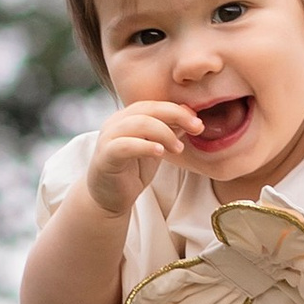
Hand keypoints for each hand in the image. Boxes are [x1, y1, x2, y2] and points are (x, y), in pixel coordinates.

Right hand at [82, 103, 199, 216]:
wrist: (110, 198)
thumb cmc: (132, 171)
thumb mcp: (156, 148)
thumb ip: (169, 131)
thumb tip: (190, 116)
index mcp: (127, 117)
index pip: (155, 104)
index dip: (178, 110)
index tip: (198, 122)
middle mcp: (115, 122)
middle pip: (148, 109)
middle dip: (176, 116)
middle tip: (197, 129)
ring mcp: (108, 138)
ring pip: (138, 123)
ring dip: (164, 133)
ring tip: (178, 148)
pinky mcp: (105, 156)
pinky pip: (125, 145)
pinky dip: (145, 146)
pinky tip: (160, 152)